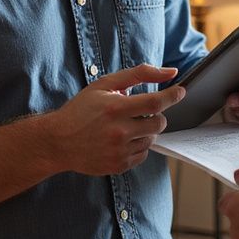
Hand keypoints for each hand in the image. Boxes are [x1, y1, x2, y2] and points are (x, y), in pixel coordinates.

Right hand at [45, 65, 184, 175]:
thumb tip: (170, 72)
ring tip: (126, 126)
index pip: (156, 102)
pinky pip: (143, 154)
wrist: (58, 141)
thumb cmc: (81, 109)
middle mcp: (119, 131)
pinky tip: (121, 139)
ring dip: (146, 131)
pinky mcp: (118, 165)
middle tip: (143, 111)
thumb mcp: (105, 84)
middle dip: (157, 115)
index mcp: (115, 108)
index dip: (173, 95)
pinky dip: (138, 145)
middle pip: (158, 123)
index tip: (181, 91)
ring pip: (152, 139)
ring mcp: (119, 151)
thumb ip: (139, 74)